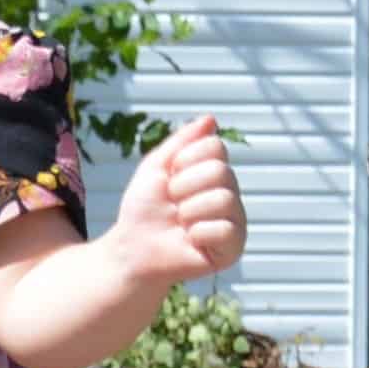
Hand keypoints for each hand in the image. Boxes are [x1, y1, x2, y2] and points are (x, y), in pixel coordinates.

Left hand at [104, 116, 245, 288]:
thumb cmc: (144, 208)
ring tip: (181, 223)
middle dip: (183, 187)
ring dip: (189, 212)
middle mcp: (230, 193)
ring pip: (223, 199)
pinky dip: (199, 234)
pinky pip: (225, 230)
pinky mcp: (233, 248)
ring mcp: (235, 221)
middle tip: (173, 204)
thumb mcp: (157, 166)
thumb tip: (211, 118)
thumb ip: (183, 141)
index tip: (169, 179)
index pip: (215, 146)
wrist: (132, 247)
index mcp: (215, 172)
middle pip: (219, 171)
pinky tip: (191, 240)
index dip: (183, 162)